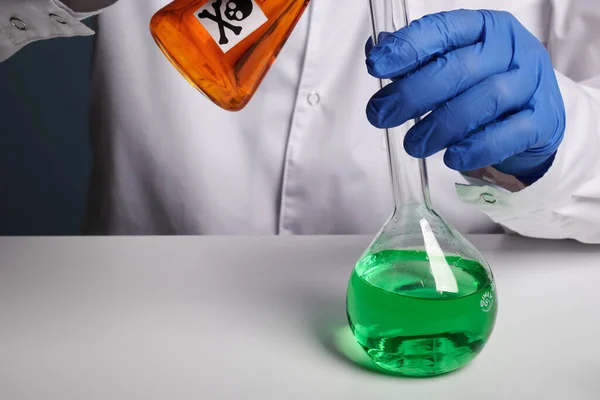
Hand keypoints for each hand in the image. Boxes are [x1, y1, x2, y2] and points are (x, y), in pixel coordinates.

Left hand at [365, 9, 565, 184]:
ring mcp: (532, 83)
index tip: (376, 66)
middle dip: (412, 94)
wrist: (533, 119)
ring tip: (413, 145)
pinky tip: (452, 158)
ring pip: (484, 100)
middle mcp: (511, 49)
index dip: (408, 47)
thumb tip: (376, 50)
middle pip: (459, 67)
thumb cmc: (483, 88)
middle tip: (380, 116)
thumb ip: (417, 59)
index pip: (444, 29)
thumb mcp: (452, 66)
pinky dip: (478, 148)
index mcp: (485, 28)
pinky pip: (511, 133)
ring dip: (441, 126)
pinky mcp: (543, 120)